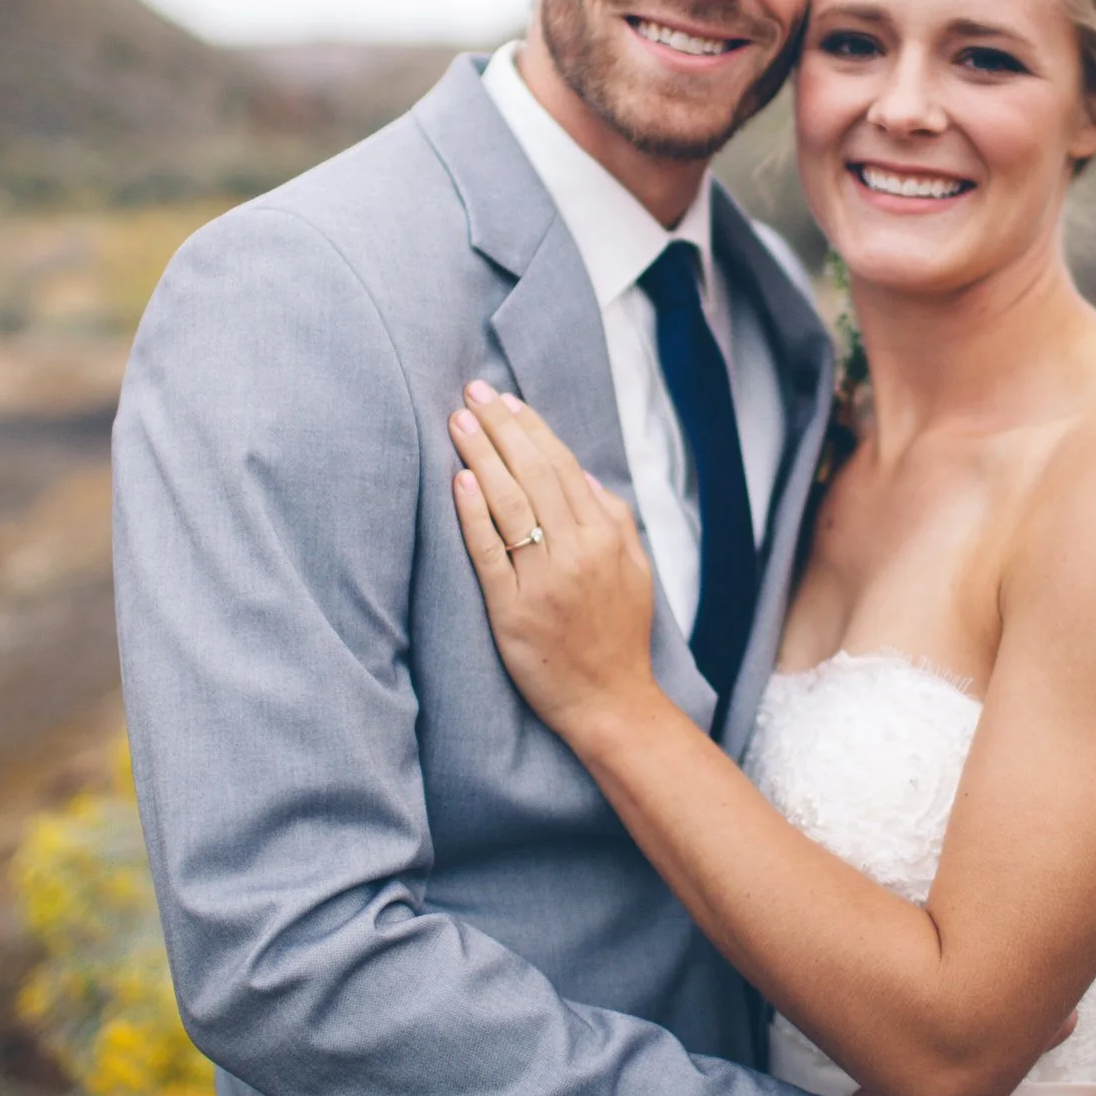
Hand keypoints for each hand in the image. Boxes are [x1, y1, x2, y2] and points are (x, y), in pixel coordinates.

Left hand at [450, 381, 657, 740]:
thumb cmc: (620, 636)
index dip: (532, 429)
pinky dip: (473, 514)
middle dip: (501, 428)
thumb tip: (582, 474)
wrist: (611, 703)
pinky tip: (460, 480)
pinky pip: (490, 553)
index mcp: (605, 537)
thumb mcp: (636, 571)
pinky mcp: (512, 610)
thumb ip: (614, 519)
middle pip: (533, 475)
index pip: (562, 467)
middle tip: (473, 393)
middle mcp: (576, 552)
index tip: (506, 399)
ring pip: (509, 504)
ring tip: (459, 422)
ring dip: (483, 457)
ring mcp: (543, 580)